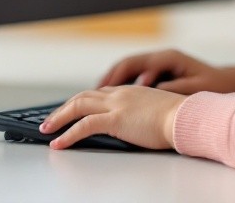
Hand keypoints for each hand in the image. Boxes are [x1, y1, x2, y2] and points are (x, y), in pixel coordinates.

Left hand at [41, 85, 185, 149]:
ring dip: (59, 118)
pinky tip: (59, 143)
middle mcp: (120, 94)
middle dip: (64, 108)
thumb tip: (139, 125)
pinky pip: (84, 125)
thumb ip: (143, 114)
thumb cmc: (179, 118)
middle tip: (51, 120)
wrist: (187, 117)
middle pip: (83, 96)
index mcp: (130, 91)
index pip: (99, 93)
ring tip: (47, 129)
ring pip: (78, 106)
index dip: (82, 102)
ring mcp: (117, 105)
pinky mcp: (116, 119)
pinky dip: (68, 134)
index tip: (71, 110)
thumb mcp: (157, 112)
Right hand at [97, 48, 234, 96]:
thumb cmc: (213, 85)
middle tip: (91, 93)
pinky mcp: (160, 72)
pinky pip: (135, 76)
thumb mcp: (195, 87)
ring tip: (96, 97)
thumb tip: (152, 87)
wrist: (227, 83)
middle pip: (127, 63)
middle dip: (108, 78)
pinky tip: (114, 99)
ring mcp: (160, 64)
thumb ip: (173, 87)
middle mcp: (161, 57)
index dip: (118, 76)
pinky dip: (123, 85)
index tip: (104, 89)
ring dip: (113, 82)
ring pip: (129, 69)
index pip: (135, 63)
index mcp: (168, 57)